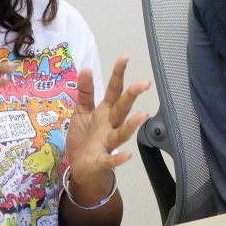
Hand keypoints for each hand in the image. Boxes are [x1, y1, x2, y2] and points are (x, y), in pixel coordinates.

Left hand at [64, 56, 149, 202]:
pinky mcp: (102, 160)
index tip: (125, 57)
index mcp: (105, 112)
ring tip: (143, 115)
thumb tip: (86, 68)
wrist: (81, 168)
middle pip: (122, 108)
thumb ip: (85, 92)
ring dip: (132, 124)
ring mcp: (108, 143)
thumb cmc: (85, 138)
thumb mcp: (81, 111)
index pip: (113, 90)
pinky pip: (111, 159)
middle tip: (143, 83)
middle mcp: (110, 125)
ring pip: (122, 132)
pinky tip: (128, 155)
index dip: (118, 74)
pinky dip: (119, 158)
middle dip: (132, 96)